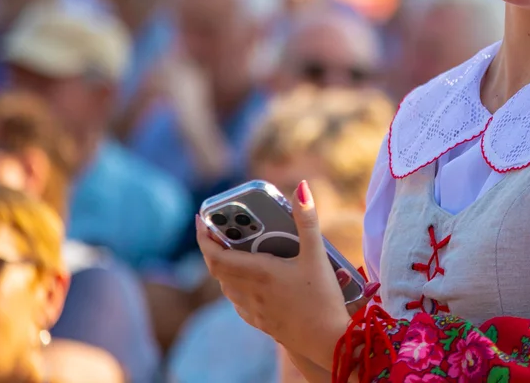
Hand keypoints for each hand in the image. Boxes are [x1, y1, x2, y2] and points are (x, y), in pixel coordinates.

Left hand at [197, 181, 351, 368]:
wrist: (328, 340)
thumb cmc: (324, 297)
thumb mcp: (318, 255)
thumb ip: (308, 220)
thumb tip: (301, 188)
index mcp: (259, 273)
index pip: (216, 255)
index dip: (203, 237)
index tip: (200, 219)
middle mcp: (251, 292)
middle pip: (217, 269)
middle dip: (212, 247)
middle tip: (217, 230)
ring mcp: (254, 310)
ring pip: (226, 287)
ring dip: (223, 267)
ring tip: (232, 251)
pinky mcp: (262, 323)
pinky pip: (237, 302)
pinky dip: (234, 287)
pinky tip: (247, 283)